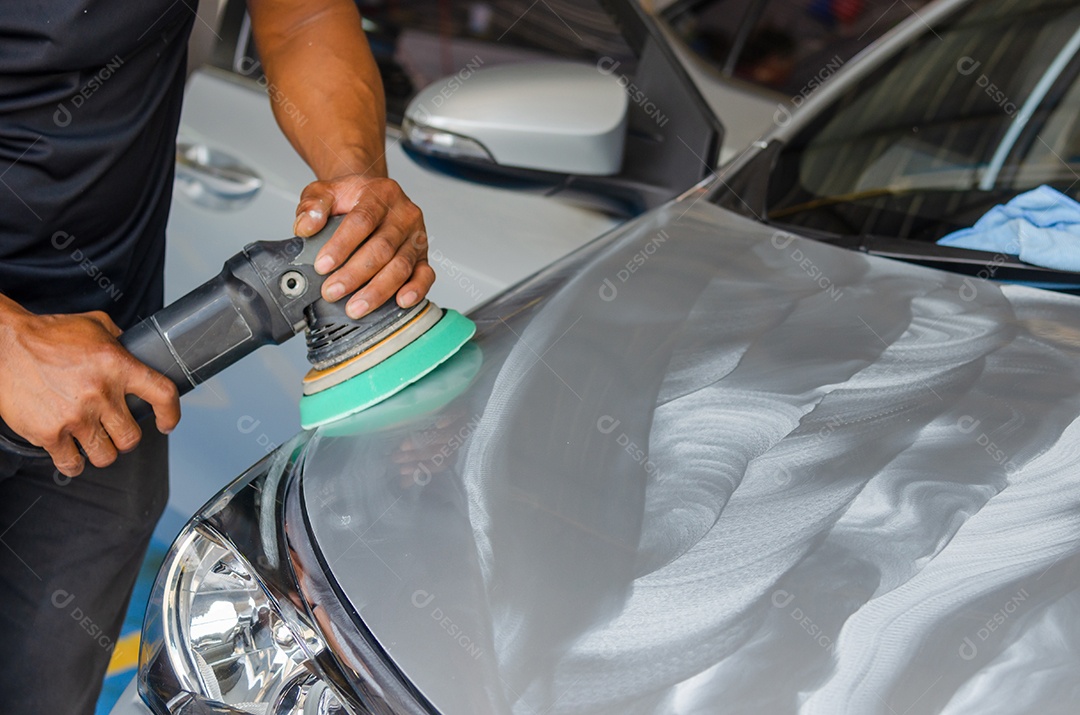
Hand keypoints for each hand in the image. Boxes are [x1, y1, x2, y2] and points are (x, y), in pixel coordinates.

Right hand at [0, 307, 180, 475]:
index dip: (171, 414)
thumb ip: (120, 340)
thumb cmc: (47, 335)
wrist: (3, 345)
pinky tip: (72, 453)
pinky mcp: (48, 433)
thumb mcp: (94, 325)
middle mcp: (100, 393)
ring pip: (106, 455)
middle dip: (126, 437)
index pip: (162, 394)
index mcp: (118, 365)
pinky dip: (74, 463)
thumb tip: (137, 350)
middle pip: (132, 437)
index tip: (167, 422)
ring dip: (102, 451)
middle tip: (116, 430)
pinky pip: (72, 464)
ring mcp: (75, 416)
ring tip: (94, 440)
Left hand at [293, 175, 435, 318]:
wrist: (373, 196)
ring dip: (378, 290)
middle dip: (355, 274)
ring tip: (355, 308)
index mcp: (381, 193)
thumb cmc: (350, 198)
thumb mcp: (326, 191)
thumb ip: (312, 205)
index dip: (342, 245)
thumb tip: (305, 227)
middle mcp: (403, 214)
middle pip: (382, 248)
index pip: (363, 220)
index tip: (322, 266)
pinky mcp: (423, 255)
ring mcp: (416, 236)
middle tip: (332, 292)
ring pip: (401, 266)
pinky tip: (401, 302)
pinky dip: (416, 290)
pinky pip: (426, 274)